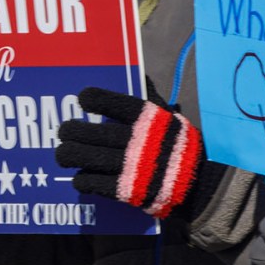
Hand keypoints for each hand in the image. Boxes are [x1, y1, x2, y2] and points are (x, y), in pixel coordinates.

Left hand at [55, 86, 216, 219]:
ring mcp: (128, 167)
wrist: (200, 186)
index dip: (93, 99)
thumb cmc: (180, 147)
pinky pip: (89, 182)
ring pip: (80, 156)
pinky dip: (81, 180)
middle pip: (86, 132)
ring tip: (64, 153)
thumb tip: (140, 73)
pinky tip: (81, 177)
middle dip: (68, 131)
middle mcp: (135, 141)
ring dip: (66, 154)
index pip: (112, 102)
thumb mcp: (170, 118)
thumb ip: (151, 98)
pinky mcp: (125, 191)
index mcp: (147, 120)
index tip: (83, 99)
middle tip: (65, 131)